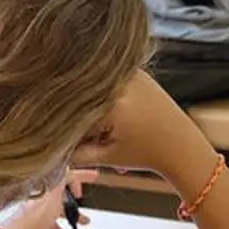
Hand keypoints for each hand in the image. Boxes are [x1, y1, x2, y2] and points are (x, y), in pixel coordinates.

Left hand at [0, 169, 99, 228]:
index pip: (65, 177)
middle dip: (78, 185)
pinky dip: (57, 214)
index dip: (80, 176)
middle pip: (61, 185)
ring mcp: (30, 209)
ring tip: (84, 221)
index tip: (94, 179)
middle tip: (91, 183)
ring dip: (69, 206)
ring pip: (53, 199)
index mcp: (46, 207)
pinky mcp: (24, 217)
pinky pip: (44, 208)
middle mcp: (37, 203)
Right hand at [72, 71, 216, 186]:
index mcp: (111, 101)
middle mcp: (119, 79)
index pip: (71, 109)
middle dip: (79, 116)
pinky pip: (107, 79)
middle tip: (93, 134)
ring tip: (108, 125)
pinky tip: (116, 113)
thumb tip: (47, 146)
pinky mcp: (135, 70)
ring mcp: (129, 70)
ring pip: (92, 86)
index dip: (67, 127)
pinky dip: (103, 95)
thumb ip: (73, 154)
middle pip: (80, 93)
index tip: (74, 138)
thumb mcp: (106, 158)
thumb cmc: (146, 153)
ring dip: (90, 103)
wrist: (180, 145)